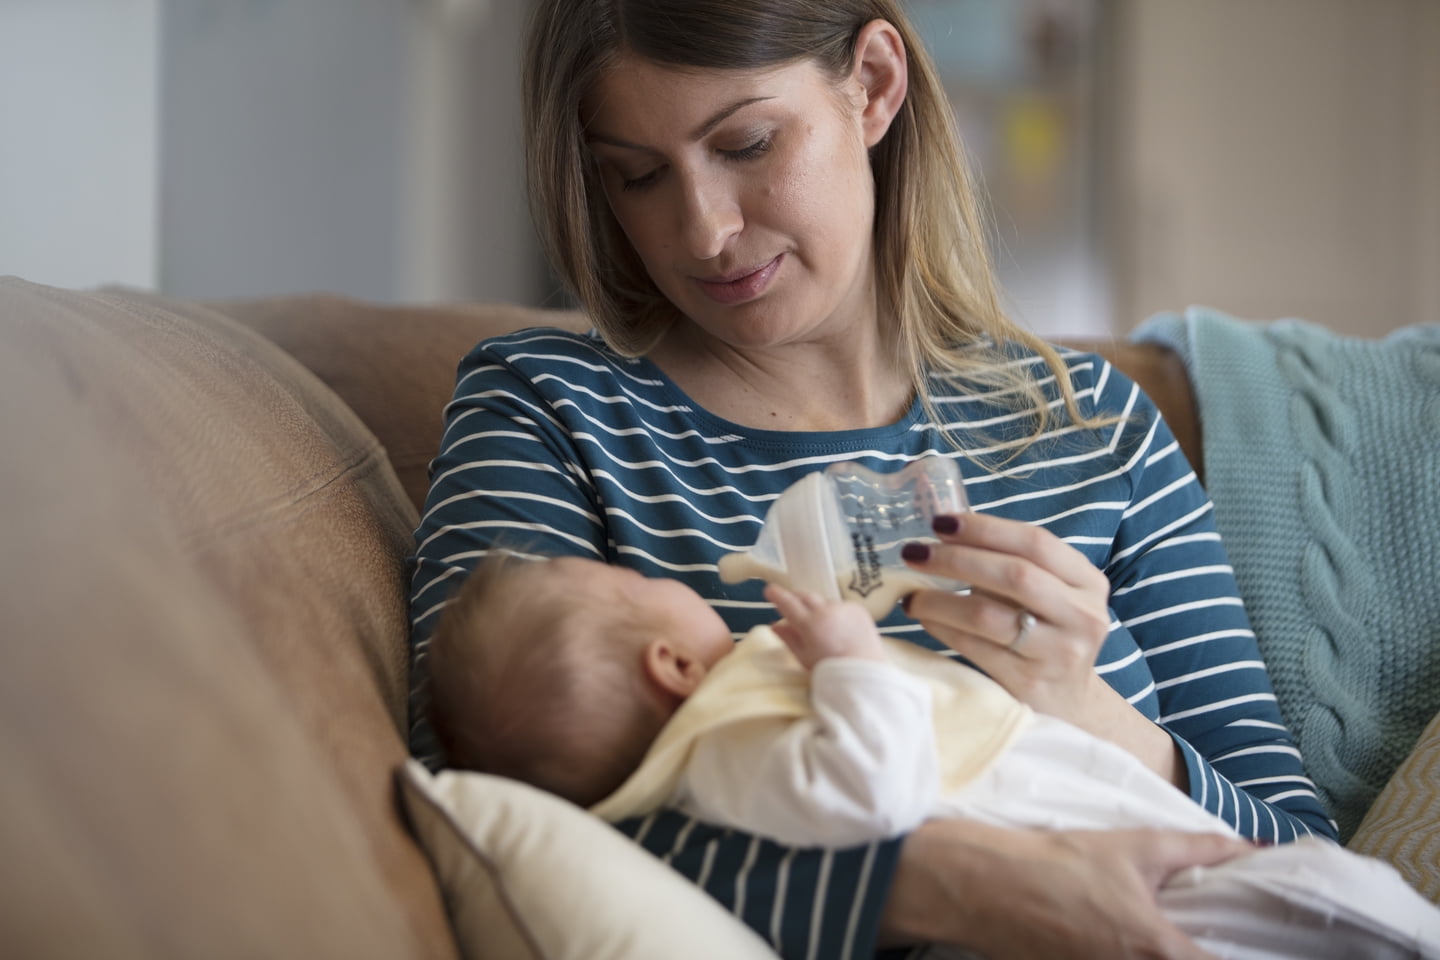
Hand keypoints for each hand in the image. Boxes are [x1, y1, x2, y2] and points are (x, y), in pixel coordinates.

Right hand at [765, 583, 886, 669]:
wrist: (863, 673)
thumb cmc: (830, 670)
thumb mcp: (804, 657)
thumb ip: (788, 638)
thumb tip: (774, 625)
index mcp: (809, 624)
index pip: (788, 603)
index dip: (777, 594)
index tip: (769, 590)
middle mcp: (825, 611)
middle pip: (805, 596)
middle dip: (795, 598)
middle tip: (790, 604)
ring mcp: (843, 608)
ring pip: (824, 602)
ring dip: (818, 608)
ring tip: (821, 627)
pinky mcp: (858, 609)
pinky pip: (841, 606)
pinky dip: (836, 613)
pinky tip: (839, 629)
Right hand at [880, 819, 1250, 958]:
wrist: (985, 885)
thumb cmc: (1060, 863)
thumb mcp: (1136, 847)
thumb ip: (1201, 848)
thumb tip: (1253, 847)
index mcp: (1159, 950)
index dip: (1243, 957)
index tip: (1255, 944)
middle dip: (1198, 952)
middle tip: (1204, 935)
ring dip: (1164, 954)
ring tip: (1159, 935)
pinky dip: (1126, 959)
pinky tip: (1121, 942)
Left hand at [902, 513, 1181, 781]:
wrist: (1069, 703)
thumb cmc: (1045, 634)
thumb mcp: (1048, 595)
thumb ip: (1011, 564)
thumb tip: (944, 533)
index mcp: (1087, 583)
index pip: (1036, 543)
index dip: (986, 528)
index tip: (943, 522)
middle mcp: (1081, 616)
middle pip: (1014, 575)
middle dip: (957, 559)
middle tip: (915, 552)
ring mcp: (1059, 654)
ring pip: (989, 615)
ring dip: (940, 599)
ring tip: (911, 594)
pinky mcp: (1030, 684)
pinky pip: (975, 647)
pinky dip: (942, 628)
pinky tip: (924, 617)